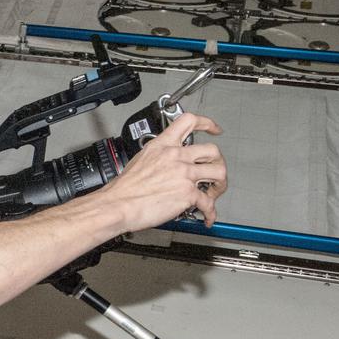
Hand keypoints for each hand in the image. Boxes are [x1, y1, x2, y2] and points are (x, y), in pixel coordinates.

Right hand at [103, 113, 226, 231]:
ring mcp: (184, 174)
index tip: (214, 129)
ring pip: (218, 172)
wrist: (118, 204)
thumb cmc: (124, 188)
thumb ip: (158, 158)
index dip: (206, 123)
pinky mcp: (187, 194)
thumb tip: (164, 164)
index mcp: (162, 145)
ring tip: (213, 192)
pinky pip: (208, 203)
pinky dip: (210, 212)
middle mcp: (176, 156)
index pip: (189, 122)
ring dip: (220, 185)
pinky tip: (207, 216)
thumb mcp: (140, 160)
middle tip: (214, 170)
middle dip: (218, 162)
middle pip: (212, 150)